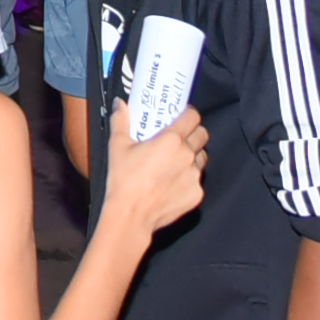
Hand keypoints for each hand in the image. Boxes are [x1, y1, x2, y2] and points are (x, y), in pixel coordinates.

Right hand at [99, 99, 207, 234]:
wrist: (131, 215)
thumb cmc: (124, 180)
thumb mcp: (118, 146)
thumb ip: (121, 121)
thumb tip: (120, 104)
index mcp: (171, 140)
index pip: (193, 117)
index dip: (189, 114)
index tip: (182, 115)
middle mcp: (187, 156)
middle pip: (202, 135)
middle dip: (193, 133)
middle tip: (179, 137)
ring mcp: (194, 176)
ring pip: (202, 158)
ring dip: (193, 156)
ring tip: (176, 161)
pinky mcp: (197, 194)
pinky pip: (197, 180)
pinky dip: (189, 179)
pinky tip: (173, 183)